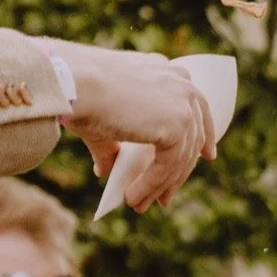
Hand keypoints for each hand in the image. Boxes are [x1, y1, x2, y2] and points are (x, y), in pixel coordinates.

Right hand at [48, 40, 218, 211]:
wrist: (70, 80)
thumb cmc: (76, 89)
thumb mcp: (103, 114)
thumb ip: (113, 142)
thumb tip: (106, 170)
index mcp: (167, 72)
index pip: (194, 107)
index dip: (202, 135)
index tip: (207, 156)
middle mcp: (181, 83)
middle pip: (192, 136)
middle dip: (178, 172)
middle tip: (165, 198)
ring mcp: (182, 104)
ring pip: (180, 157)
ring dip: (160, 185)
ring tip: (139, 204)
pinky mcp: (177, 126)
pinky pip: (167, 166)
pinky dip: (151, 185)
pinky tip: (133, 197)